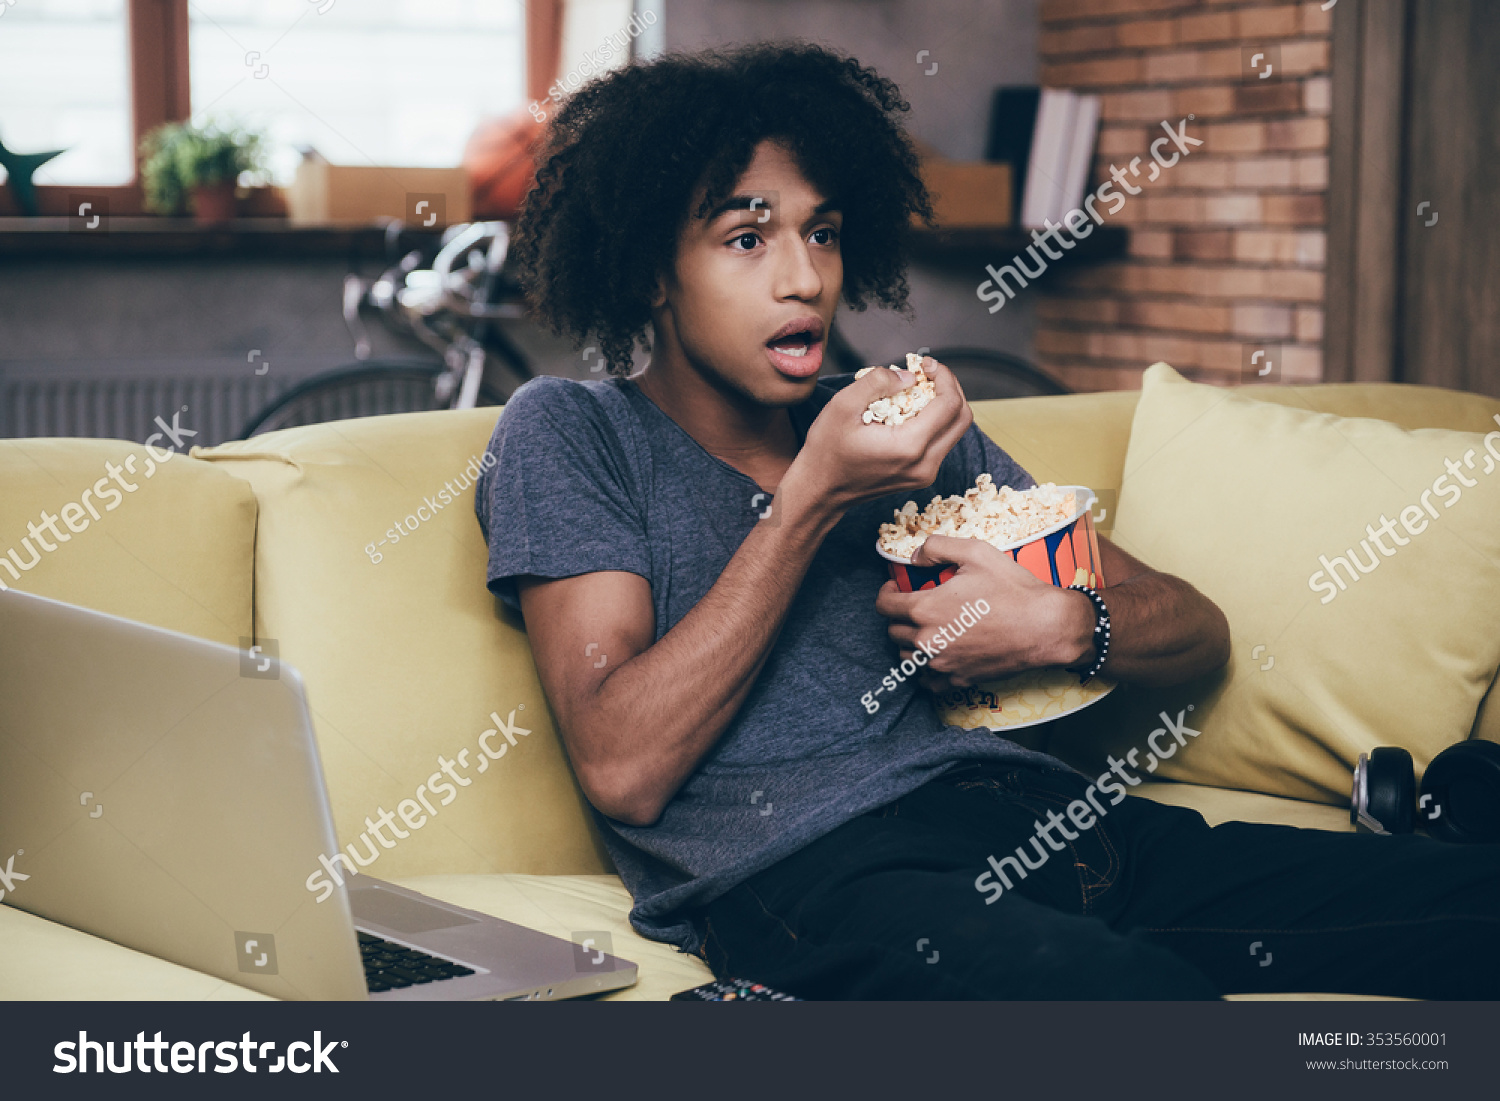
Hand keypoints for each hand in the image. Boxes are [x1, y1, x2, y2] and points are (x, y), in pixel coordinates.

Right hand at [785, 356, 972, 518]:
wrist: (821, 491)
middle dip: (950, 388)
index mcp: (909, 446)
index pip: (949, 405)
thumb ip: (877, 382)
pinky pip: (941, 442)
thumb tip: (908, 376)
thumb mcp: (842, 405)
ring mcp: (925, 474)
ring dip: (944, 404)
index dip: (944, 377)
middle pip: (962, 418)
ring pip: (955, 431)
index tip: (926, 364)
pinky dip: (935, 421)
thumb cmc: (827, 451)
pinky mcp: (921, 476)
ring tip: (920, 388)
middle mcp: (924, 464)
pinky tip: (913, 409)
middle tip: (929, 372)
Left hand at [873, 534, 1092, 691]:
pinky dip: (925, 670)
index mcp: (926, 608)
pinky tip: (936, 655)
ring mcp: (942, 664)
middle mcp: (928, 640)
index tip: (895, 588)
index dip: (886, 593)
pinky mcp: (958, 680)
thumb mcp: (976, 552)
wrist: (1046, 627)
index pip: (884, 606)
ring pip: (906, 658)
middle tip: (914, 606)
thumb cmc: (1013, 589)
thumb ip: (937, 547)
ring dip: (909, 643)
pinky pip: (927, 681)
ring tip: (925, 629)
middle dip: (899, 616)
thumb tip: (914, 556)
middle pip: (892, 632)